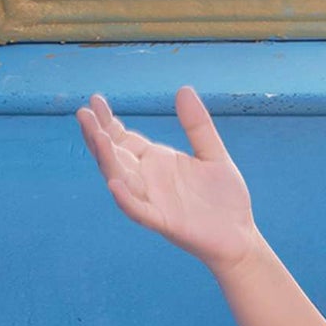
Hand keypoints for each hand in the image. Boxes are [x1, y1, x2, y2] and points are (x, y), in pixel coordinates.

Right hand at [76, 86, 262, 274]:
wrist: (241, 236)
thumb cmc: (225, 198)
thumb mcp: (214, 155)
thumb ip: (198, 126)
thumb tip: (184, 89)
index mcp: (157, 162)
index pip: (124, 139)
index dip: (109, 121)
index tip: (96, 100)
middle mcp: (148, 181)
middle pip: (114, 156)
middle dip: (97, 135)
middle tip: (83, 113)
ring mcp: (153, 202)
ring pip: (121, 180)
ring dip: (107, 161)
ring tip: (97, 138)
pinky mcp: (164, 223)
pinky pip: (139, 211)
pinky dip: (126, 200)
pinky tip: (115, 184)